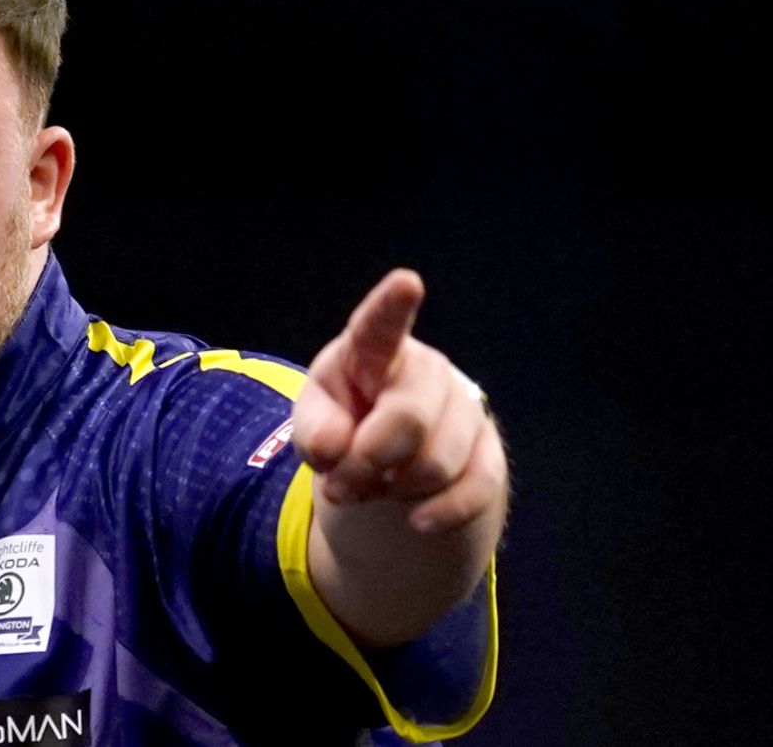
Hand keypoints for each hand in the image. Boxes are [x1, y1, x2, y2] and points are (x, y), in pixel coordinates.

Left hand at [290, 269, 505, 533]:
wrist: (387, 460)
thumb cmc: (344, 424)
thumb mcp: (315, 424)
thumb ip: (314, 432)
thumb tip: (333, 449)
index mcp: (371, 352)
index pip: (379, 326)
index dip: (392, 306)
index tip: (407, 282)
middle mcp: (425, 370)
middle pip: (407, 420)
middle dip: (370, 463)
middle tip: (342, 483)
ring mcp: (463, 407)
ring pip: (437, 464)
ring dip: (395, 490)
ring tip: (376, 487)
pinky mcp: (488, 449)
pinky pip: (477, 488)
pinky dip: (440, 513)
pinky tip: (417, 520)